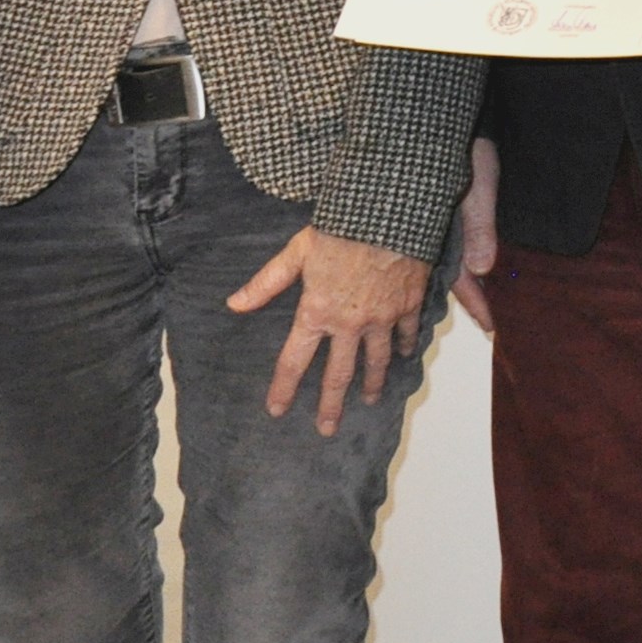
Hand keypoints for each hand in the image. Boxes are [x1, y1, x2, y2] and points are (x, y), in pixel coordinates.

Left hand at [226, 226, 431, 435]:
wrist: (388, 214)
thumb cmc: (340, 228)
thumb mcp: (297, 252)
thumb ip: (266, 283)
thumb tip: (233, 304)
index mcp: (316, 313)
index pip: (294, 362)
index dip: (283, 388)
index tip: (277, 410)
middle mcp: (348, 324)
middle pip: (338, 374)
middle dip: (331, 405)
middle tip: (327, 428)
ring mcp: (381, 318)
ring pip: (376, 361)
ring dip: (373, 384)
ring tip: (371, 400)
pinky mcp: (408, 305)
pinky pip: (407, 333)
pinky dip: (406, 346)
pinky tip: (404, 356)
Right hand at [450, 137, 499, 330]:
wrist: (446, 124)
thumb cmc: (468, 153)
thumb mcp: (478, 189)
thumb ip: (480, 228)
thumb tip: (483, 269)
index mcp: (442, 235)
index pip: (459, 281)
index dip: (477, 304)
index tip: (492, 326)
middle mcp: (432, 237)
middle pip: (446, 279)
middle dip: (468, 301)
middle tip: (489, 324)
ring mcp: (432, 229)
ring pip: (442, 268)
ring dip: (459, 287)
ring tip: (476, 308)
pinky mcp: (435, 216)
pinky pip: (443, 250)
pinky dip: (458, 265)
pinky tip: (470, 272)